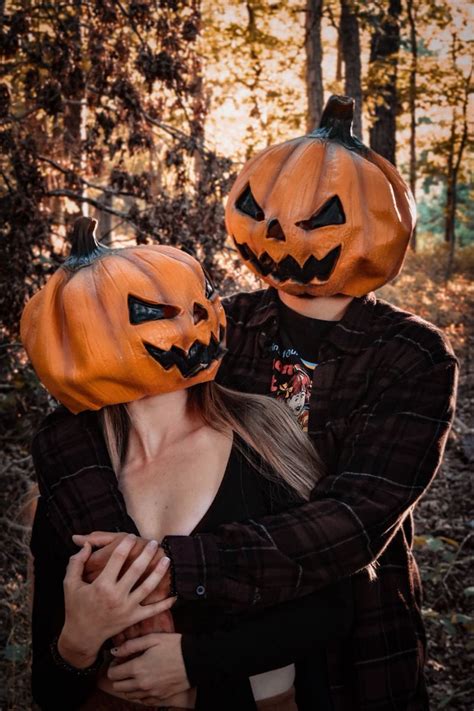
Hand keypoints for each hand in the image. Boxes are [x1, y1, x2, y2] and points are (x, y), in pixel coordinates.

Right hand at [59, 535, 175, 666]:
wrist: (82, 636)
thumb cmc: (76, 607)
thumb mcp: (70, 584)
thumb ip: (76, 563)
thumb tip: (86, 545)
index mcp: (101, 585)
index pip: (117, 558)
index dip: (126, 544)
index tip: (132, 536)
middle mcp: (116, 596)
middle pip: (136, 569)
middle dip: (147, 554)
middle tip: (154, 542)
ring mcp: (127, 608)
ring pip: (148, 587)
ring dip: (159, 572)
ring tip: (167, 559)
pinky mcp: (133, 618)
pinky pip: (152, 610)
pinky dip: (165, 603)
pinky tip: (175, 594)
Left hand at [107, 633, 190, 701]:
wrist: (195, 660)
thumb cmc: (175, 646)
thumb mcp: (152, 639)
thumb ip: (131, 645)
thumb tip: (115, 651)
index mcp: (137, 668)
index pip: (113, 674)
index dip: (113, 665)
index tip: (120, 659)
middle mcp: (141, 684)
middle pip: (118, 686)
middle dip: (118, 676)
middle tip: (126, 666)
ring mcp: (151, 693)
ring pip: (129, 694)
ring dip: (128, 685)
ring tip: (136, 673)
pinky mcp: (160, 698)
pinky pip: (142, 700)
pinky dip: (140, 692)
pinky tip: (146, 681)